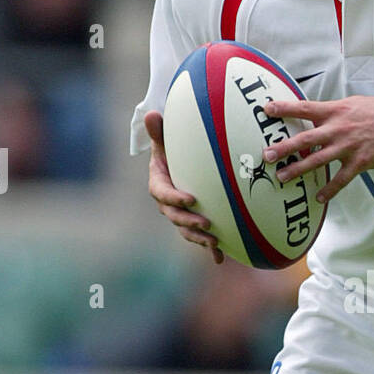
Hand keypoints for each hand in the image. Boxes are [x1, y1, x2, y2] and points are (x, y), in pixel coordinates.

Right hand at [144, 110, 223, 263]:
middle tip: (206, 223)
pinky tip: (220, 259)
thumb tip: (152, 113)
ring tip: (214, 242)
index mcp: (159, 183)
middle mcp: (167, 203)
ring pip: (186, 230)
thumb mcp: (167, 140)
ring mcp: (180, 214)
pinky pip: (200, 239)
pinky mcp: (193, 222)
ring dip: (199, 238)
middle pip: (175, 216)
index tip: (190, 199)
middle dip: (189, 222)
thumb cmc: (174, 148)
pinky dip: (210, 251)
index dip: (174, 198)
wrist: (182, 162)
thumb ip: (160, 132)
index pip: (163, 193)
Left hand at [265, 95, 373, 203]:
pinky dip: (329, 190)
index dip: (285, 108)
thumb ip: (334, 111)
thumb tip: (316, 114)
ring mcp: (349, 146)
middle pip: (306, 138)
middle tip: (267, 155)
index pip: (305, 108)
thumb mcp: (355, 104)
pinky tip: (318, 198)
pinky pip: (341, 179)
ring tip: (282, 178)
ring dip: (298, 170)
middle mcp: (339, 128)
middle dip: (285, 147)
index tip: (266, 109)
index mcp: (336, 110)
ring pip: (318, 160)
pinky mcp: (360, 162)